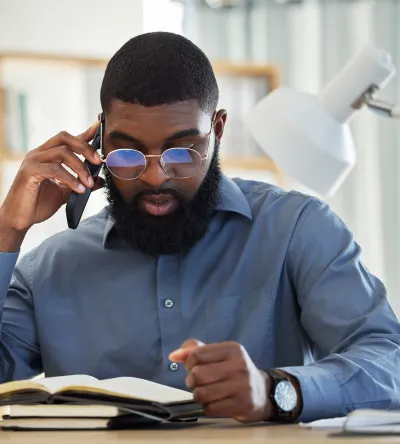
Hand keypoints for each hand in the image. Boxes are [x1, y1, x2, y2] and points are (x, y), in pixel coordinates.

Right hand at [0, 123, 102, 250]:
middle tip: (98, 161)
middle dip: (85, 147)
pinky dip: (70, 178)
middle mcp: (39, 153)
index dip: (85, 133)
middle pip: (65, 138)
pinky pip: (54, 169)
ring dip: (80, 167)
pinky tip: (79, 189)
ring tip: (88, 183)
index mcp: (47, 155)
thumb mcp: (66, 192)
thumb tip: (101, 179)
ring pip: (62, 152)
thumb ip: (81, 183)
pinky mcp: (29, 172)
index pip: (68, 139)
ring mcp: (33, 161)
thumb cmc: (39, 204)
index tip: (99, 128)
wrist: (19, 219)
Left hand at [169, 339, 272, 422]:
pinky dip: (207, 406)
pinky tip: (215, 401)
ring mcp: (242, 386)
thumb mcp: (219, 354)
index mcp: (233, 349)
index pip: (198, 354)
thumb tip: (173, 355)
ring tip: (204, 391)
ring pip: (202, 393)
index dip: (188, 362)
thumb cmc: (233, 370)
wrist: (262, 392)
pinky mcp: (242, 405)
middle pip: (198, 374)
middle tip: (196, 382)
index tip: (192, 366)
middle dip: (191, 380)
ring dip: (198, 395)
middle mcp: (239, 366)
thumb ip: (195, 350)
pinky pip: (210, 408)